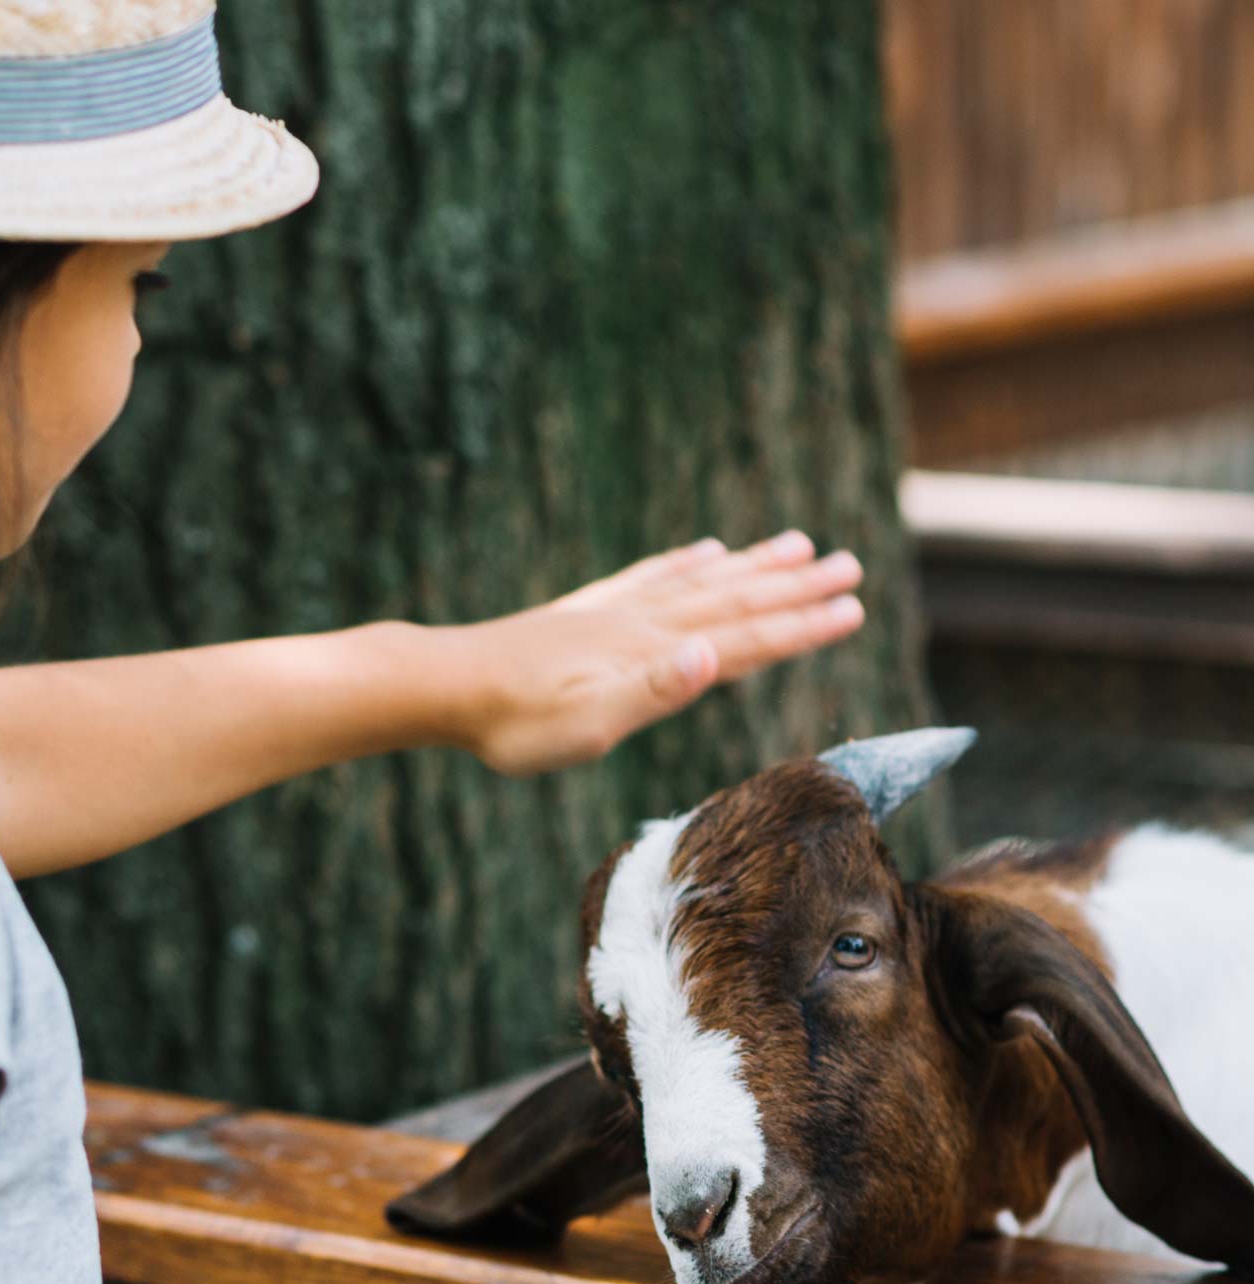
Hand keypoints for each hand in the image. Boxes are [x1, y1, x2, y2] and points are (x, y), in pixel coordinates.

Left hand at [446, 531, 863, 775]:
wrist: (445, 685)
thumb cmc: (516, 721)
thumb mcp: (589, 722)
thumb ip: (655, 689)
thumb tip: (713, 653)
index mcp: (653, 654)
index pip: (744, 639)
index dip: (801, 626)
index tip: (853, 608)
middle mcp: (642, 624)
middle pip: (734, 601)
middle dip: (795, 588)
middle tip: (851, 565)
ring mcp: (614, 613)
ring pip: (700, 582)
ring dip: (752, 568)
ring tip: (797, 544)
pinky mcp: (585, 612)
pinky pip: (650, 577)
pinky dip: (684, 564)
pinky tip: (702, 552)